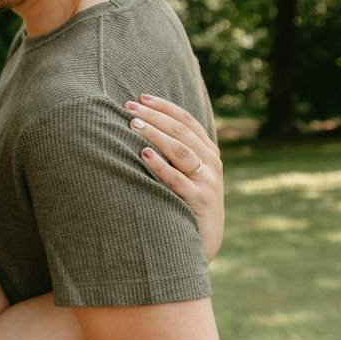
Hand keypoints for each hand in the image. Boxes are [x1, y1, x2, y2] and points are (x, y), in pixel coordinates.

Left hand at [127, 94, 224, 261]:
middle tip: (128, 107)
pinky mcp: (199, 201)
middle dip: (154, 116)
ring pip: (180, 150)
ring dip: (154, 134)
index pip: (187, 120)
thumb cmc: (188, 206)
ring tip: (132, 124)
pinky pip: (177, 179)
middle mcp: (212, 164)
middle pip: (181, 131)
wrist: (203, 243)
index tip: (142, 97)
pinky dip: (160, 165)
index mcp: (209, 153)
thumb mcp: (189, 176)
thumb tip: (146, 128)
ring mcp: (208, 183)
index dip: (165, 107)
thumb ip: (176, 155)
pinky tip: (144, 154)